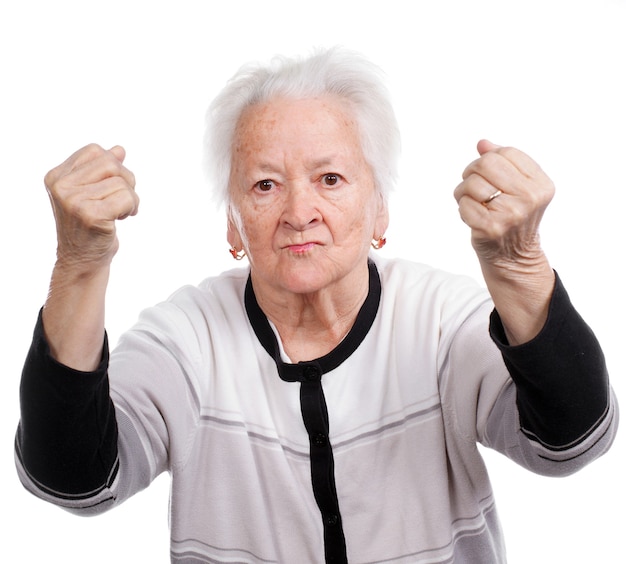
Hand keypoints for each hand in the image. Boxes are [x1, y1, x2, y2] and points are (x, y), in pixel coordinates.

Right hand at [45, 143, 138, 270]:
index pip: (95, 151)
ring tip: (122, 212)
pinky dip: (132, 207)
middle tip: (124, 198)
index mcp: (56, 177)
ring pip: (121, 182)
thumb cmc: (89, 227)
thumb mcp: (91, 194)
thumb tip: (119, 149)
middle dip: (126, 179)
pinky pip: (126, 197)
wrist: (82, 261)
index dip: (113, 165)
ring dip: (131, 197)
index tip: (111, 185)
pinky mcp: (90, 215)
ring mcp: (73, 201)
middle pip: (110, 163)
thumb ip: (101, 170)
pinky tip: (124, 218)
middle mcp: (61, 186)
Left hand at [454, 139, 553, 270]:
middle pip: (486, 163)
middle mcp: (530, 198)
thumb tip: (483, 143)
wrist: (513, 258)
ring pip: (472, 183)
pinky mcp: (491, 227)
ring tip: (473, 202)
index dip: (489, 158)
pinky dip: (462, 209)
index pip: (506, 153)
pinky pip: (464, 204)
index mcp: (541, 185)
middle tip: (473, 186)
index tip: (487, 173)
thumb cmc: (512, 217)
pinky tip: (473, 217)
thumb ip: (503, 163)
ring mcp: (511, 214)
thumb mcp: (517, 188)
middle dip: (472, 172)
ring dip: (463, 192)